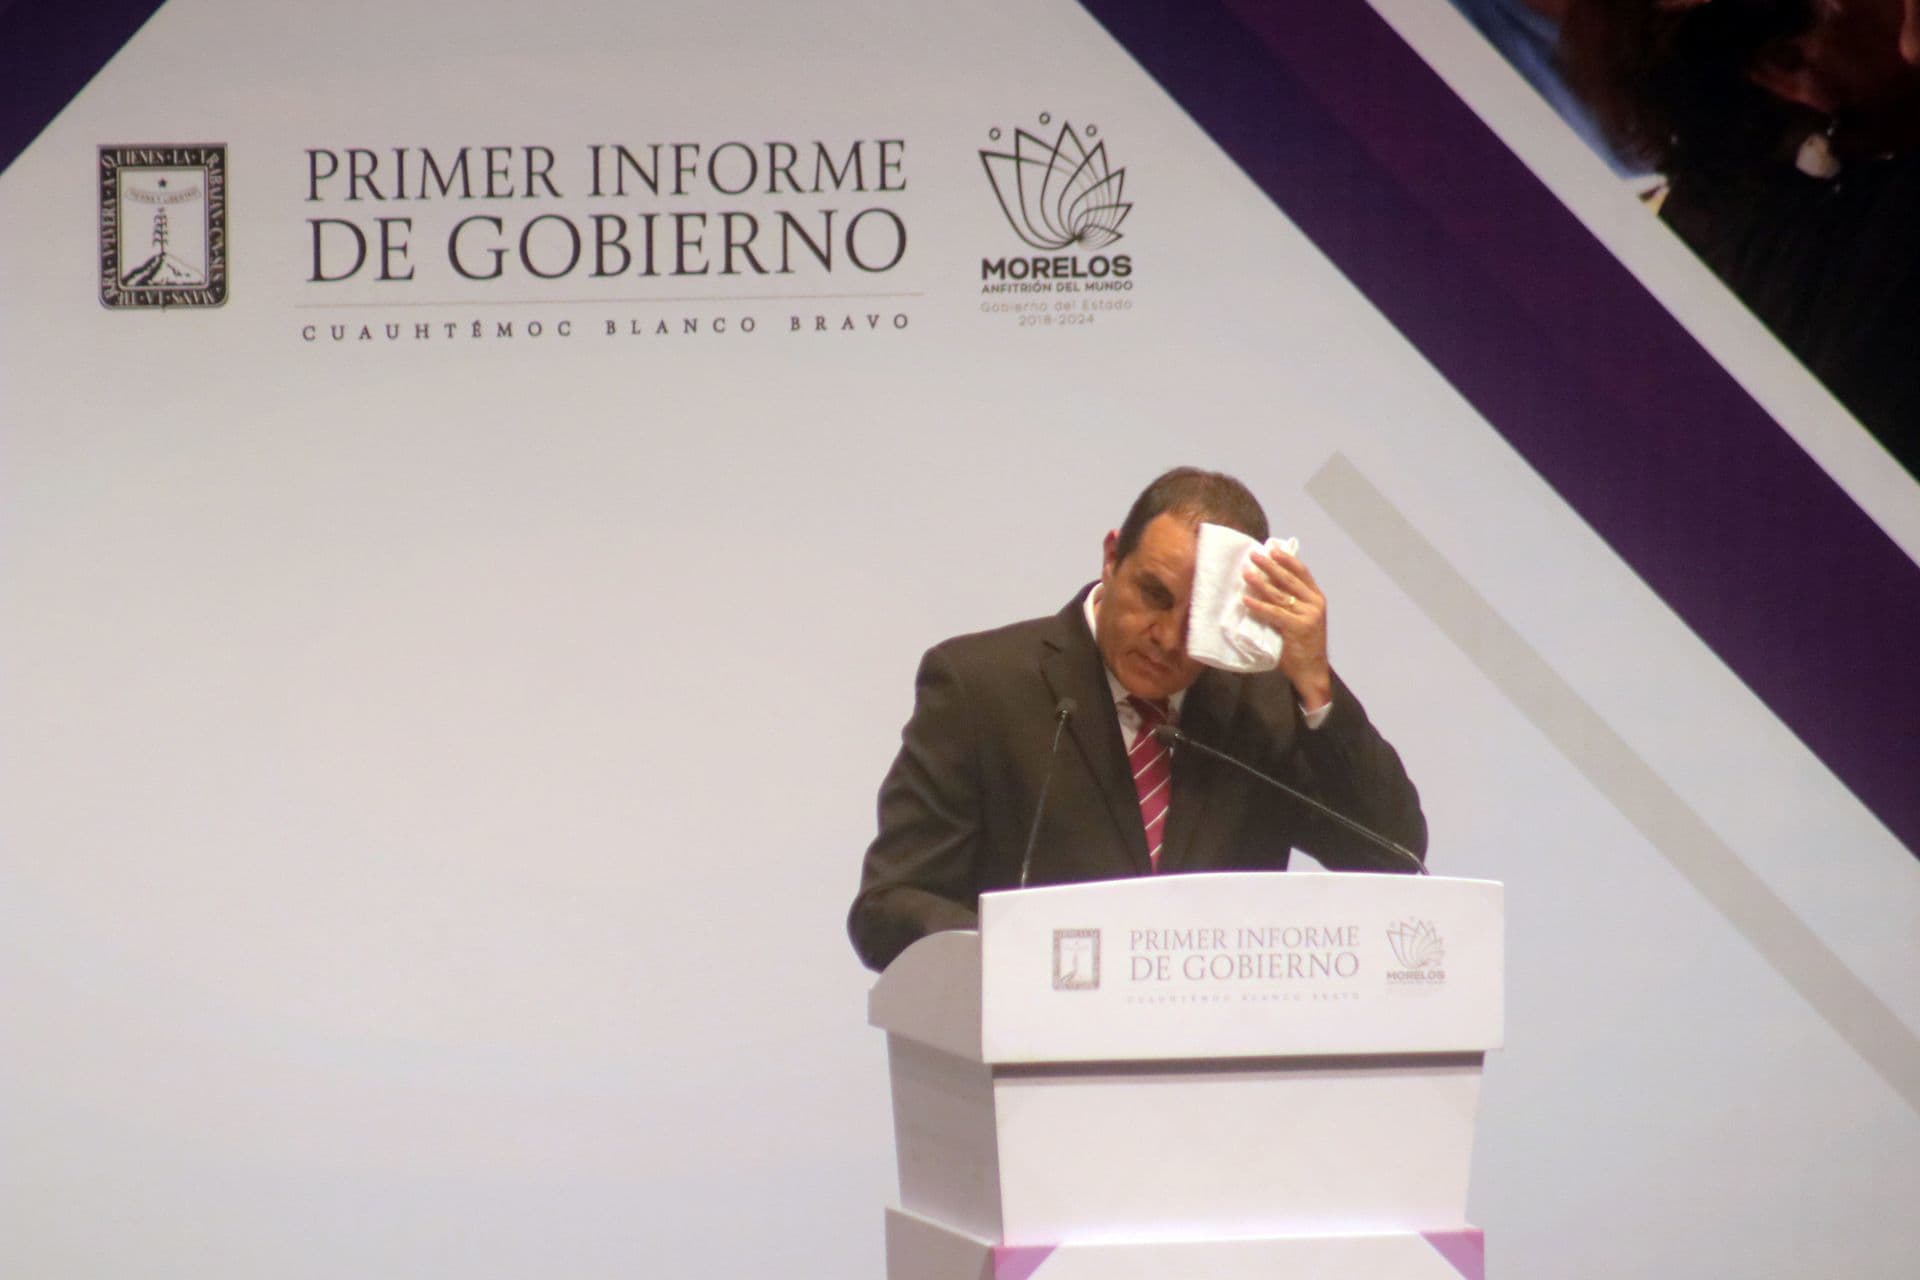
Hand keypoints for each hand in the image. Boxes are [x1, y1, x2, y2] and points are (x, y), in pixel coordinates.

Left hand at [1243, 546, 1331, 710]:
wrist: (1312, 671)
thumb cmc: (1302, 645)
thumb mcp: (1300, 618)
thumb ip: (1290, 601)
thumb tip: (1266, 581)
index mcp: (1317, 598)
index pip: (1302, 572)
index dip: (1286, 559)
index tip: (1272, 548)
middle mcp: (1315, 604)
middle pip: (1289, 579)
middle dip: (1270, 566)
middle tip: (1253, 555)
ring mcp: (1308, 616)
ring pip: (1280, 595)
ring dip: (1260, 583)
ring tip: (1245, 573)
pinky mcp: (1298, 628)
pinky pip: (1274, 613)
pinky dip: (1258, 606)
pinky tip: (1245, 600)